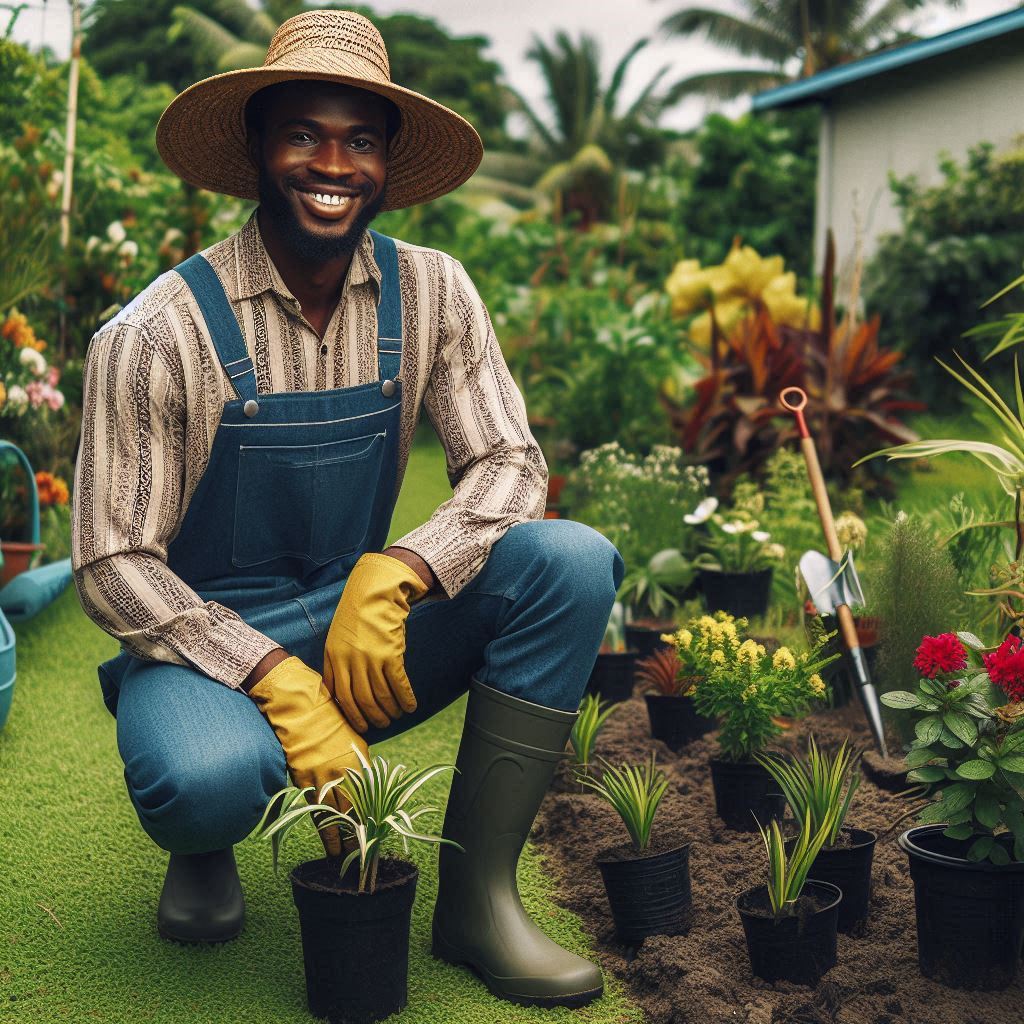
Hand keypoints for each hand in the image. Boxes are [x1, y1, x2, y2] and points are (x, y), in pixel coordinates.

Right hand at [247, 656, 369, 857]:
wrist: (300, 706)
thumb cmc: (329, 719)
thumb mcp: (353, 738)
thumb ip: (359, 762)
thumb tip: (365, 782)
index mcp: (359, 760)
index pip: (370, 797)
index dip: (373, 819)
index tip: (377, 836)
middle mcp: (343, 771)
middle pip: (354, 811)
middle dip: (359, 835)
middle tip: (363, 857)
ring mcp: (321, 777)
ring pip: (333, 815)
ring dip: (339, 839)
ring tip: (343, 858)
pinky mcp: (302, 779)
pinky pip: (314, 808)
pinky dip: (321, 826)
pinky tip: (326, 841)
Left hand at [322, 552, 428, 731]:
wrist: (375, 592)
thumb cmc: (357, 615)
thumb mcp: (336, 639)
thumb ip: (335, 664)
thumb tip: (337, 692)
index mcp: (334, 658)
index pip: (340, 697)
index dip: (351, 714)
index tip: (360, 724)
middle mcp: (351, 661)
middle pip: (361, 701)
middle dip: (372, 718)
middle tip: (381, 725)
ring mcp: (371, 658)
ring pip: (380, 696)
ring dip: (390, 710)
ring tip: (396, 716)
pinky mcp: (391, 654)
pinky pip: (399, 684)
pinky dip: (405, 699)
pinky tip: (410, 706)